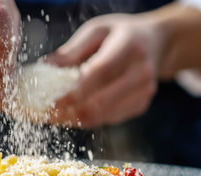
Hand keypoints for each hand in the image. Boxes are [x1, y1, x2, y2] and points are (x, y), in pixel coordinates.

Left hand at [45, 14, 159, 127]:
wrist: (157, 43)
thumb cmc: (122, 33)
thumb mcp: (96, 31)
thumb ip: (71, 51)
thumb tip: (43, 68)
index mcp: (130, 47)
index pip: (98, 75)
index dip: (72, 92)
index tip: (48, 101)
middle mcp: (141, 73)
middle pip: (99, 102)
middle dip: (68, 111)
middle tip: (44, 113)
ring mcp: (143, 92)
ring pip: (101, 116)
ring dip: (73, 119)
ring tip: (52, 115)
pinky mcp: (140, 105)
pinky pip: (107, 119)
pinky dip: (86, 119)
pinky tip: (70, 113)